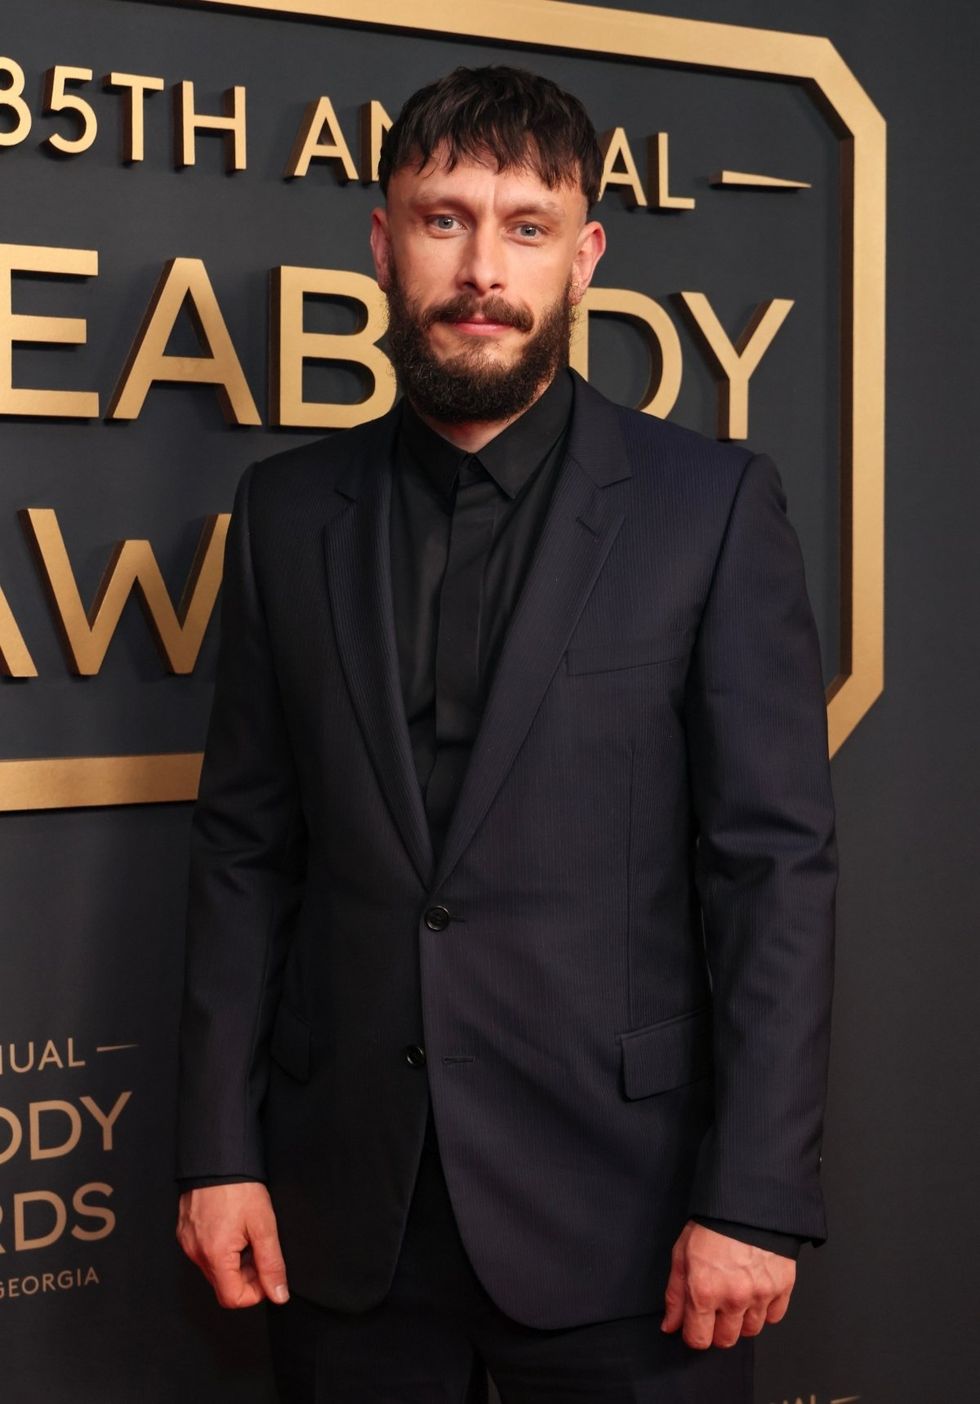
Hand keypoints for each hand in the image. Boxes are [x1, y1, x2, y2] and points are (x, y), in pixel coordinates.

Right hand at [177, 1182, 288, 1308]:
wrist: (217, 1158)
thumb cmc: (239, 1187)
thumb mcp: (264, 1225)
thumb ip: (272, 1264)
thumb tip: (278, 1294)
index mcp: (215, 1255)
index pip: (232, 1299)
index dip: (255, 1292)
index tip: (266, 1273)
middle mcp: (196, 1253)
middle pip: (224, 1285)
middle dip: (246, 1275)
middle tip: (258, 1248)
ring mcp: (188, 1243)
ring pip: (215, 1270)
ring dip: (234, 1262)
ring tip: (245, 1234)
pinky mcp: (185, 1233)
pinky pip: (204, 1253)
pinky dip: (221, 1249)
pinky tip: (232, 1228)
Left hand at [661, 1221, 794, 1348]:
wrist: (746, 1202)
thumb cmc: (712, 1224)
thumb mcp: (681, 1254)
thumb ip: (675, 1295)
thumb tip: (670, 1325)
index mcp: (704, 1291)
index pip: (699, 1340)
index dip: (694, 1334)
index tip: (696, 1324)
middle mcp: (733, 1298)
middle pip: (726, 1340)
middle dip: (718, 1329)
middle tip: (716, 1308)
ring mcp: (760, 1295)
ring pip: (750, 1331)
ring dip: (742, 1319)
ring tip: (736, 1295)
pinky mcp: (782, 1288)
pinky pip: (774, 1317)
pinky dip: (765, 1309)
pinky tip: (756, 1290)